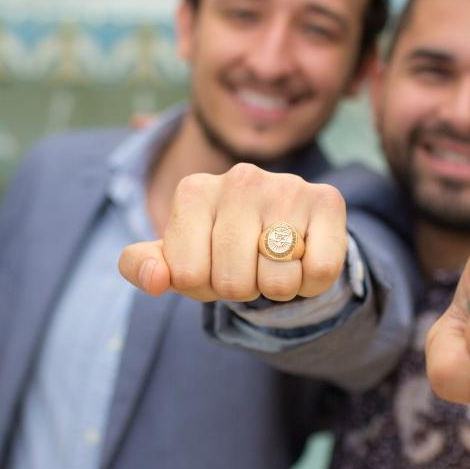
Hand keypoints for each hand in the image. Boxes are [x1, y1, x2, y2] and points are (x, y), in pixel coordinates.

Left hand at [119, 162, 347, 302]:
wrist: (279, 229)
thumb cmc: (216, 245)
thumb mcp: (174, 256)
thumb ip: (143, 266)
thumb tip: (154, 280)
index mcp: (194, 190)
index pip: (188, 275)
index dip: (202, 287)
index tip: (210, 265)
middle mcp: (239, 178)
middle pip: (233, 283)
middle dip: (241, 290)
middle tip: (247, 267)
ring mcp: (286, 186)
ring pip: (279, 281)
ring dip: (278, 288)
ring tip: (274, 262)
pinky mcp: (327, 199)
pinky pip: (320, 272)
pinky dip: (311, 283)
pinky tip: (303, 258)